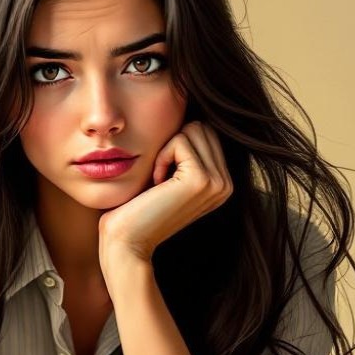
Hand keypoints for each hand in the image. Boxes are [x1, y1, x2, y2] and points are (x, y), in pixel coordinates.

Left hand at [98, 122, 232, 265]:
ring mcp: (219, 182)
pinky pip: (180, 140)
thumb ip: (184, 152)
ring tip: (158, 181)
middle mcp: (227, 184)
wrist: (127, 243)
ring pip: (193, 129)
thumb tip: (185, 111)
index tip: (163, 175)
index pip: (205, 132)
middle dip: (174, 142)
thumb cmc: (137, 208)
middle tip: (159, 176)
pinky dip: (161, 157)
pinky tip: (156, 183)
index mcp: (222, 182)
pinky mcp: (202, 179)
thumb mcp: (168, 176)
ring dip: (167, 149)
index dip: (177, 143)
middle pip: (202, 126)